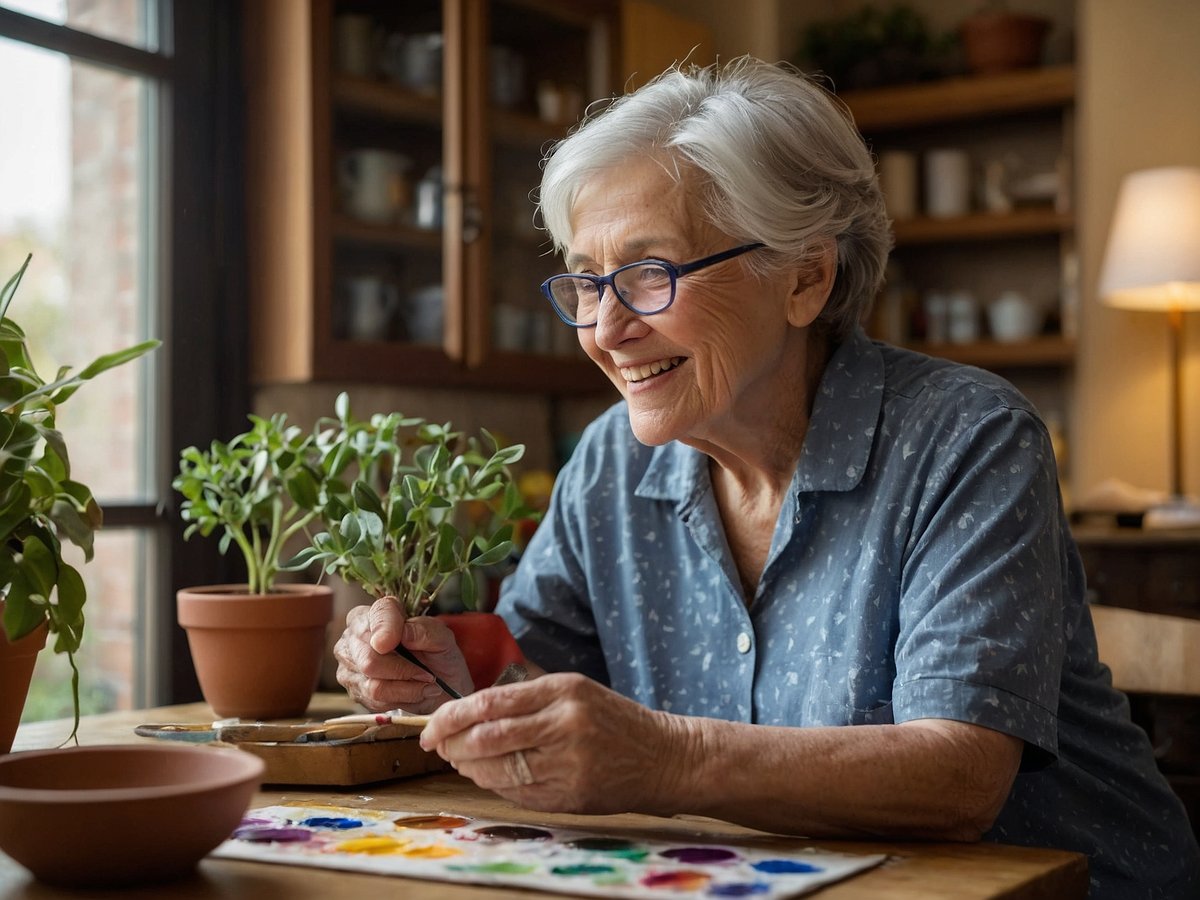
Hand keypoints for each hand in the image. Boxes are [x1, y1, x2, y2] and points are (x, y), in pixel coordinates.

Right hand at [334, 596, 473, 712]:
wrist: (440, 683)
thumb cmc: (437, 655)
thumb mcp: (443, 638)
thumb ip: (427, 630)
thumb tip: (405, 633)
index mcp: (379, 612)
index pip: (378, 614)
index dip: (386, 628)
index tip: (399, 640)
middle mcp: (356, 635)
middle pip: (369, 659)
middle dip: (403, 670)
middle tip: (427, 675)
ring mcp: (350, 663)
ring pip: (374, 684)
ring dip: (406, 688)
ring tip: (425, 683)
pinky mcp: (355, 688)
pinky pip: (375, 700)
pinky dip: (401, 698)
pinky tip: (414, 692)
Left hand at [419, 672, 685, 814]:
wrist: (663, 757)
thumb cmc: (612, 720)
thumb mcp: (574, 690)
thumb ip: (526, 699)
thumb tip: (468, 714)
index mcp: (562, 691)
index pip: (489, 702)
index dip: (451, 716)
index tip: (432, 725)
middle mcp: (564, 725)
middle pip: (487, 738)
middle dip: (452, 744)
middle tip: (438, 746)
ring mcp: (568, 764)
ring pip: (498, 769)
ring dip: (469, 767)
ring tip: (461, 761)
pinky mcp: (570, 795)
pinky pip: (517, 793)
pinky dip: (494, 785)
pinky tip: (488, 777)